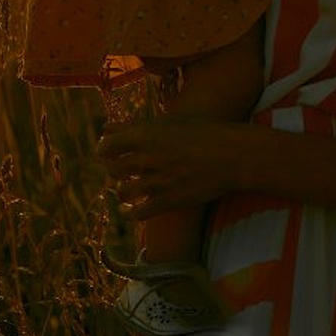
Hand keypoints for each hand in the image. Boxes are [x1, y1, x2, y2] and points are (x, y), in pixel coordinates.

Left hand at [97, 118, 244, 218]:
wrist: (230, 155)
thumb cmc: (202, 131)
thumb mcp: (167, 122)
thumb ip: (133, 126)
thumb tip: (106, 126)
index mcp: (145, 135)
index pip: (107, 146)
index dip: (106, 150)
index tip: (110, 152)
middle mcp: (146, 158)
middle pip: (113, 169)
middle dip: (114, 169)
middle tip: (121, 168)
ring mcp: (156, 181)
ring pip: (122, 191)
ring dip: (123, 190)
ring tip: (128, 187)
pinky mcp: (166, 201)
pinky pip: (136, 213)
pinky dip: (130, 212)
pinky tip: (131, 209)